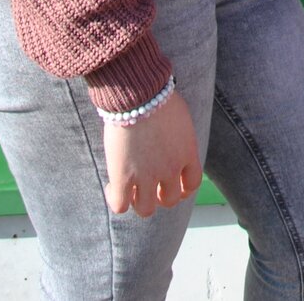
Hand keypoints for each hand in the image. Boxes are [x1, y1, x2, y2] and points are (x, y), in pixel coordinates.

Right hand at [102, 89, 201, 217]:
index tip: (173, 185)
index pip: (192, 184)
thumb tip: (170, 136)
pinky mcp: (124, 177)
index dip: (182, 189)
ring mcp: (148, 176)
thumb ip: (178, 134)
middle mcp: (171, 169)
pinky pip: (120, 205)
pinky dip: (116, 200)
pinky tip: (112, 186)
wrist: (139, 93)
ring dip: (138, 202)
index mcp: (188, 153)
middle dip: (159, 195)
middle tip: (147, 185)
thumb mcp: (179, 116)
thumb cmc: (157, 95)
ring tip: (129, 189)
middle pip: (169, 199)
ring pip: (146, 209)